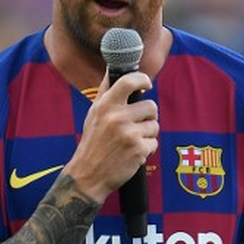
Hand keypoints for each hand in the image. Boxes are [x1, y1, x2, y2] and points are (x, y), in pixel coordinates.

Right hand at [63, 69, 158, 201]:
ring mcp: (129, 134)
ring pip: (154, 125)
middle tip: (137, 124)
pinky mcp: (138, 150)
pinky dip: (147, 149)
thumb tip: (113, 68)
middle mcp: (117, 118)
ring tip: (132, 141)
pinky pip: (154, 143)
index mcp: (105, 106)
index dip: (143, 79)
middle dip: (148, 116)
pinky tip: (133, 153)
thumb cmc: (93, 142)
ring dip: (148, 134)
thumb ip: (106, 92)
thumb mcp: (94, 114)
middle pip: (151, 106)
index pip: (129, 82)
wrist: (88, 175)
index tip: (147, 84)